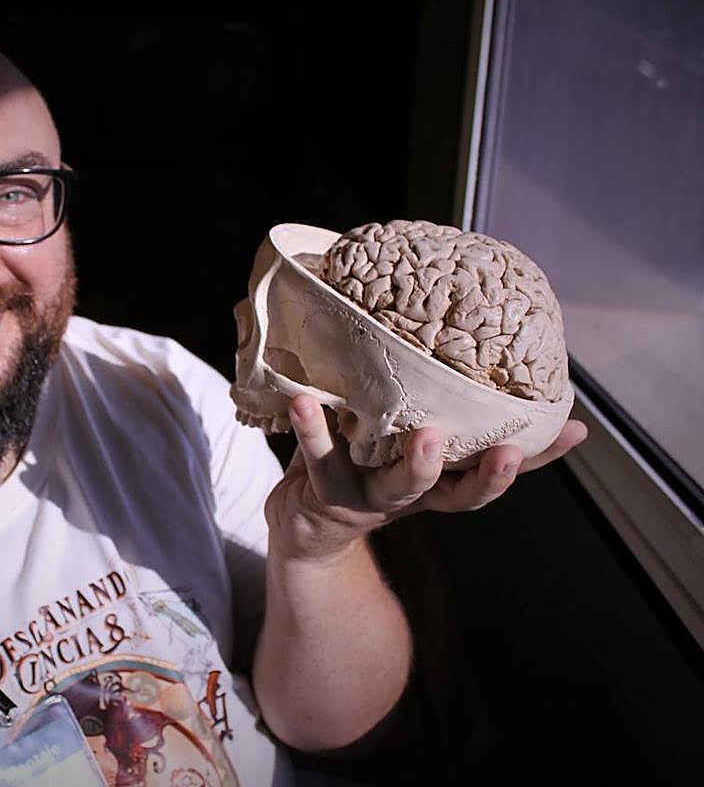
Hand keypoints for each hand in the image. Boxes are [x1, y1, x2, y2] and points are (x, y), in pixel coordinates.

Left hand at [264, 395, 588, 562]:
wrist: (303, 525)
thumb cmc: (359, 463)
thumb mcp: (399, 438)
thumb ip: (429, 408)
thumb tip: (464, 352)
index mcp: (439, 481)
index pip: (495, 470)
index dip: (537, 458)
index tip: (574, 429)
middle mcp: (413, 495)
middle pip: (459, 494)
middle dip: (487, 476)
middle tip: (504, 450)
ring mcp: (371, 499)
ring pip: (400, 487)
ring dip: (417, 465)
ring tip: (426, 435)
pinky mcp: (325, 494)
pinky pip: (320, 460)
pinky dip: (312, 430)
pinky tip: (304, 399)